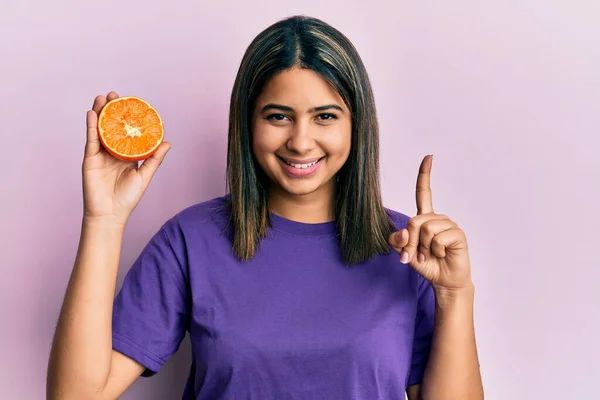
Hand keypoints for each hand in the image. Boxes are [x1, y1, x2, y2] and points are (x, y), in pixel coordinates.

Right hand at [82, 91, 170, 223]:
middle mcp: (112, 151)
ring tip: (102, 98)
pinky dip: (90, 126)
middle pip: (111, 126)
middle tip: (115, 95)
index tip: (131, 103)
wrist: (110, 214)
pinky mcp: (90, 159)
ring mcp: (100, 154)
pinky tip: (91, 113)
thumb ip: (155, 159)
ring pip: (99, 129)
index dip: (128, 118)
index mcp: (126, 154)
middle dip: (112, 110)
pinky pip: (91, 139)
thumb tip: (168, 142)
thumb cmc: (128, 197)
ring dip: (100, 112)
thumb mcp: (145, 175)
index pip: (127, 131)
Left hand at [389, 155, 471, 290]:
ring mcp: (449, 225)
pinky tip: (442, 255)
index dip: (425, 175)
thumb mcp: (404, 252)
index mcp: (425, 218)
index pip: (424, 193)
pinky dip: (435, 250)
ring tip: (430, 255)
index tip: (429, 158)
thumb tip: (403, 232)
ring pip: (426, 229)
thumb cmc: (425, 263)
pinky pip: (438, 238)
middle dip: (411, 242)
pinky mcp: (458, 234)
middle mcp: (438, 218)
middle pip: (414, 221)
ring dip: (423, 247)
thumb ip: (396, 240)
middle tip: (416, 254)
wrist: (442, 280)